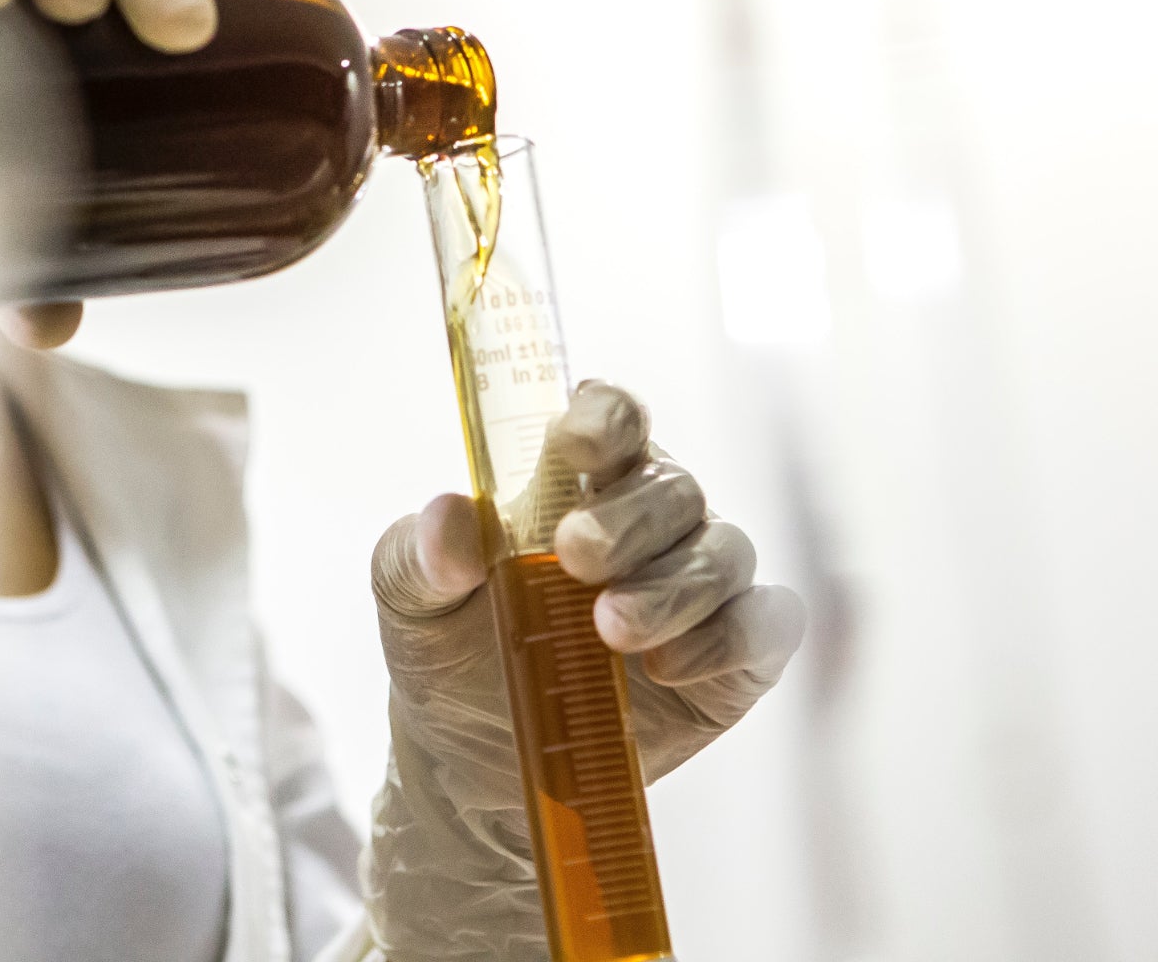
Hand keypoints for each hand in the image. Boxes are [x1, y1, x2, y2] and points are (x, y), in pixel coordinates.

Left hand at [362, 382, 804, 957]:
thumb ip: (419, 553)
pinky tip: (667, 668)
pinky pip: (766, 625)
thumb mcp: (410, 601)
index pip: (614, 418)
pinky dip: (729, 639)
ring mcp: (698, 585)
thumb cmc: (449, 650)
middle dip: (630, 519)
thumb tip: (448, 517)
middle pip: (674, 487)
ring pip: (724, 553)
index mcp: (575, 480)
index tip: (574, 445)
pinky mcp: (734, 656)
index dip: (605, 418)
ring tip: (610, 631)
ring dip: (671, 588)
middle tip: (574, 559)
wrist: (471, 759)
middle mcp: (649, 520)